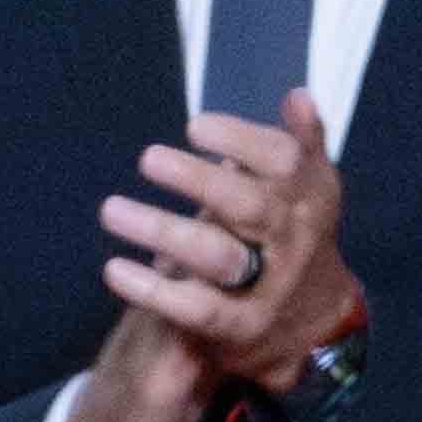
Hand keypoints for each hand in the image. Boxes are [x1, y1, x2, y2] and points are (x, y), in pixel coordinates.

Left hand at [95, 90, 357, 407]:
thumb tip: (297, 96)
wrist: (310, 315)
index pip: (284, 161)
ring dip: (162, 231)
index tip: (195, 126)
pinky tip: (114, 267)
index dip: (242, 139)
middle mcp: (293, 239)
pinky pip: (196, 308)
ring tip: (111, 209)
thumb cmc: (288, 233)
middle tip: (147, 158)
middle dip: (198, 180)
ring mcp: (268, 284)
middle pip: (249, 205)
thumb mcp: (304, 188)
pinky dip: (152, 289)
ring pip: (218, 256)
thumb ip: (297, 144)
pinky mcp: (241, 324)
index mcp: (309, 197)